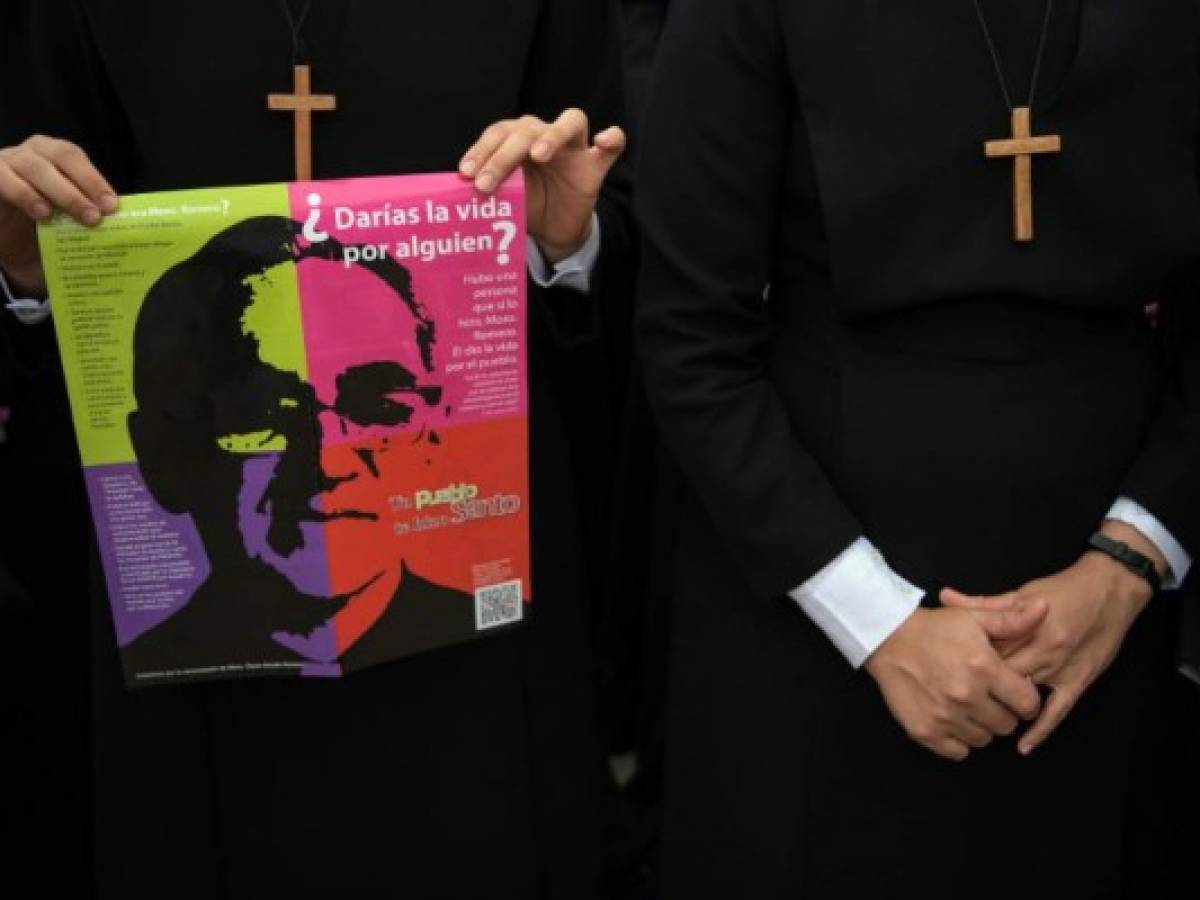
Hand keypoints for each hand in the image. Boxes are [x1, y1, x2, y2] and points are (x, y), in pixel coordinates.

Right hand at [0, 135, 117, 294]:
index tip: (112, 205)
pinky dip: (22, 193)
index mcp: (54, 155)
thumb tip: (124, 224)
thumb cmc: (42, 223)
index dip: (93, 179)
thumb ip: (88, 212)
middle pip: (58, 158)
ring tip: (64, 216)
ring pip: (32, 167)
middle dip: (80, 187)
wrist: (7, 239)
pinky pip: (2, 179)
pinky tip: (39, 212)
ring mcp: (6, 162)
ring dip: (53, 192)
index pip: (74, 157)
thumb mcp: (67, 217)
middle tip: (95, 217)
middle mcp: (31, 153)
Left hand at [458, 109, 624, 263]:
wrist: (552, 229)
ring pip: (569, 123)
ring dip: (552, 136)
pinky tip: (603, 140)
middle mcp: (545, 136)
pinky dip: (612, 138)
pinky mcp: (595, 166)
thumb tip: (458, 189)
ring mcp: (574, 148)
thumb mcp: (504, 197)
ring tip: (538, 155)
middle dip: (503, 155)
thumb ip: (489, 187)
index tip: (466, 173)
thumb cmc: (527, 205)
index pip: (500, 132)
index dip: (482, 149)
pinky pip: (613, 146)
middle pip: (528, 129)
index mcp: (518, 139)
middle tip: (485, 183)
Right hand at [864, 601, 1045, 760]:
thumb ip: (1012, 620)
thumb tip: (1044, 608)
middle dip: (1003, 712)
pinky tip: (952, 720)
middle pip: (1007, 725)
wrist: (887, 639)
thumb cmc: (933, 628)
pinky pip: (958, 752)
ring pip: (984, 739)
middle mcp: (966, 696)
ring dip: (981, 726)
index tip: (1015, 693)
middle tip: (988, 697)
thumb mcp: (974, 618)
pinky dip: (958, 740)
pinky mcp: (926, 731)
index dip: (1026, 700)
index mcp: (984, 669)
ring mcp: (944, 717)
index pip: (1027, 703)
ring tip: (968, 706)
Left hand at [941, 523, 1159, 754]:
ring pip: (1025, 695)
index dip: (966, 663)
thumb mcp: (1020, 592)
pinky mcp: (1078, 681)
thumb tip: (945, 596)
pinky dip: (1040, 730)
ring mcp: (1061, 668)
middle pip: (1002, 676)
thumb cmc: (1061, 590)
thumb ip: (983, 603)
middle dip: (980, 687)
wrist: (1109, 589)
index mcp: (1025, 626)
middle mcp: (1043, 649)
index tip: (948, 671)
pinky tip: (1023, 746)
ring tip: (979, 718)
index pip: (988, 651)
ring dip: (1003, 707)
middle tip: (959, 697)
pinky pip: (1058, 711)